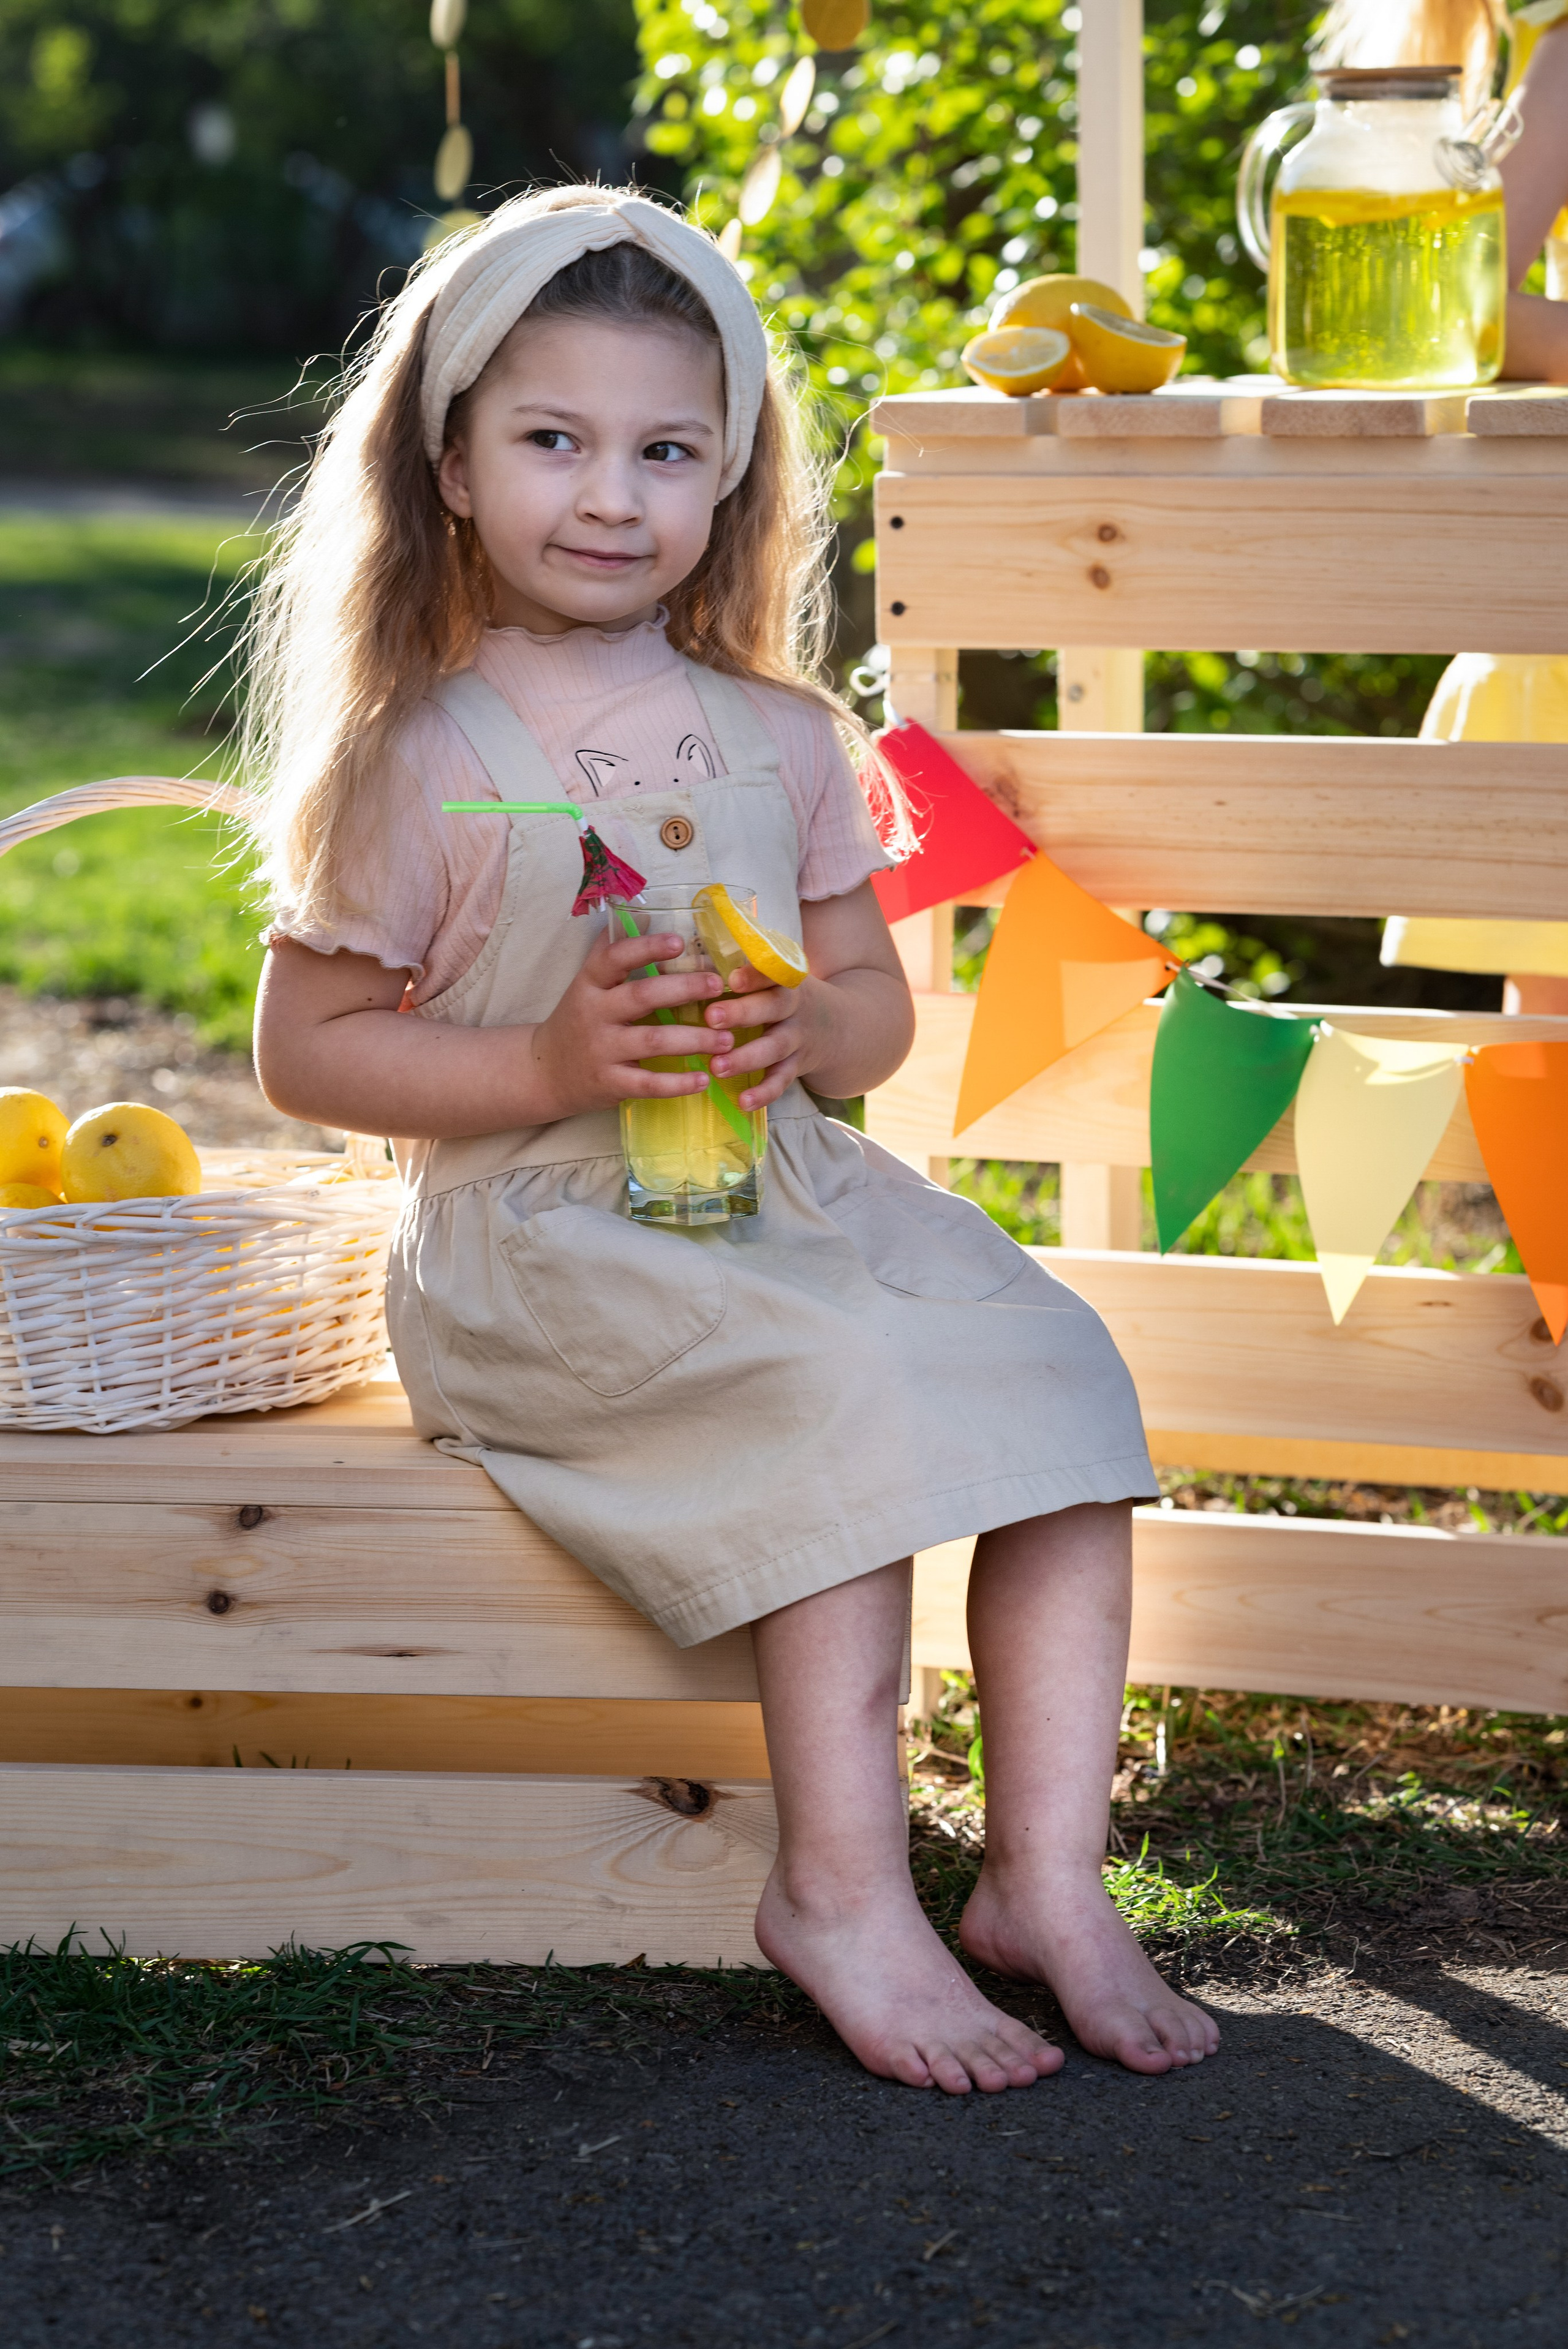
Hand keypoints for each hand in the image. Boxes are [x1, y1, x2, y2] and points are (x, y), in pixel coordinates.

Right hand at [530, 928, 730, 1118]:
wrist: (544, 1072)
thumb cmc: (577, 1021)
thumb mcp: (586, 983)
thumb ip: (611, 952)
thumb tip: (644, 916)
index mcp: (589, 984)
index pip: (615, 958)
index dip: (647, 948)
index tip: (679, 942)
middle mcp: (594, 1014)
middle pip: (642, 996)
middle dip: (683, 988)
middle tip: (718, 985)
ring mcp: (601, 1050)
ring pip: (652, 1041)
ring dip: (693, 1039)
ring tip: (727, 1038)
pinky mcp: (609, 1083)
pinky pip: (647, 1083)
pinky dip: (676, 1083)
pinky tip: (703, 1079)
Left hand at [702, 961, 836, 1109]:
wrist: (842, 1026)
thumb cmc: (782, 994)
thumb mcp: (769, 977)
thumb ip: (726, 968)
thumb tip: (662, 963)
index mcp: (783, 978)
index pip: (770, 971)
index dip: (753, 975)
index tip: (729, 979)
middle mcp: (793, 1007)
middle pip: (772, 1007)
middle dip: (742, 1013)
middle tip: (711, 1017)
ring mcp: (797, 1038)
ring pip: (773, 1048)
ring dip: (745, 1058)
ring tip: (717, 1067)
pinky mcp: (797, 1066)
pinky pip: (781, 1081)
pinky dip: (764, 1093)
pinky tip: (743, 1102)